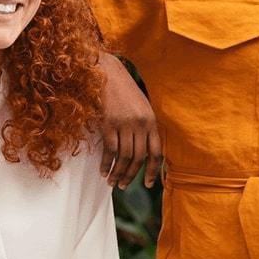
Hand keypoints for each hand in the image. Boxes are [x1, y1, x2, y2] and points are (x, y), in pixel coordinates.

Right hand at [98, 53, 162, 188]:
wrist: (107, 72)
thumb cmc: (124, 91)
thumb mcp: (141, 107)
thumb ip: (144, 127)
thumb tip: (143, 152)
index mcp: (151, 121)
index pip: (156, 152)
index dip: (152, 171)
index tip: (147, 184)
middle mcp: (141, 124)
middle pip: (138, 158)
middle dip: (131, 175)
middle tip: (122, 186)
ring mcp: (125, 123)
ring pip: (124, 156)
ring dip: (118, 172)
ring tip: (112, 182)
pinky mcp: (109, 122)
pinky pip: (109, 149)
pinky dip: (106, 162)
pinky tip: (103, 170)